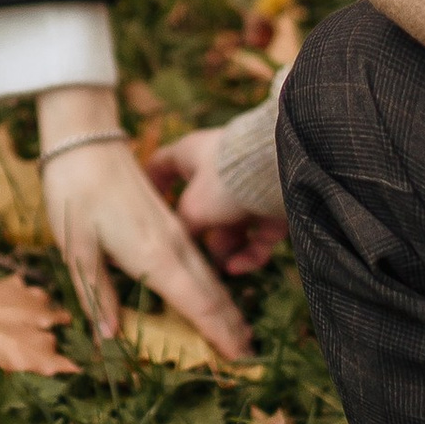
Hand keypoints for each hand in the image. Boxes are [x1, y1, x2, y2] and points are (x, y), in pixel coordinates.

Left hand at [35, 94, 253, 366]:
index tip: (239, 359)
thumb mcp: (76, 248)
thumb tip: (109, 336)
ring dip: (226, 307)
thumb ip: (96, 293)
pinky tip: (213, 294)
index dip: (219, 334)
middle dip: (231, 326)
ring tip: (240, 334)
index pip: (197, 304)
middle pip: (212, 293)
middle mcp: (172, 246)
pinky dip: (212, 285)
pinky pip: (199, 261)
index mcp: (152, 256)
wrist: (85, 141)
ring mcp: (174, 231)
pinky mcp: (169, 221)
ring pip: (209, 276)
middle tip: (248, 359)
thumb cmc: (74, 193)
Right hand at [147, 122, 285, 278]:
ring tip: (222, 269)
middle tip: (190, 260)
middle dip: (199, 235)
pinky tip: (239, 267)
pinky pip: (257, 232)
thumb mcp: (193, 207)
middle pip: (201, 205)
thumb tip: (180, 245)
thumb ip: (182, 227)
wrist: (280, 170)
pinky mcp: (274, 203)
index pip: (161, 164)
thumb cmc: (225, 180)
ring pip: (231, 224)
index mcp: (191, 154)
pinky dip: (249, 251)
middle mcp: (219, 168)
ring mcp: (248, 185)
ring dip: (226, 249)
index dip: (151, 184)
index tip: (144, 207)